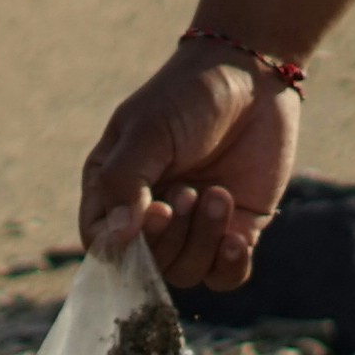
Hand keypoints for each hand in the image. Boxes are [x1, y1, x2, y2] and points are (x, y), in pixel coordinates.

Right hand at [75, 40, 299, 291]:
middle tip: (190, 192)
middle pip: (146, 265)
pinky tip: (237, 238)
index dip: (123, 244)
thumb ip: (125, 181)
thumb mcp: (148, 130)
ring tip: (219, 194)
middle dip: (171, 237)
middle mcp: (151, 214)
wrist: (252, 78)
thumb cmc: (188, 96)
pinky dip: (229, 265)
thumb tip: (119, 235)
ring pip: (187, 272)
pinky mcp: (235, 231)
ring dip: (203, 241)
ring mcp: (193, 226)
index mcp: (115, 189)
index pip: (101, 242)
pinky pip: (225, 276)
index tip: (155, 213)